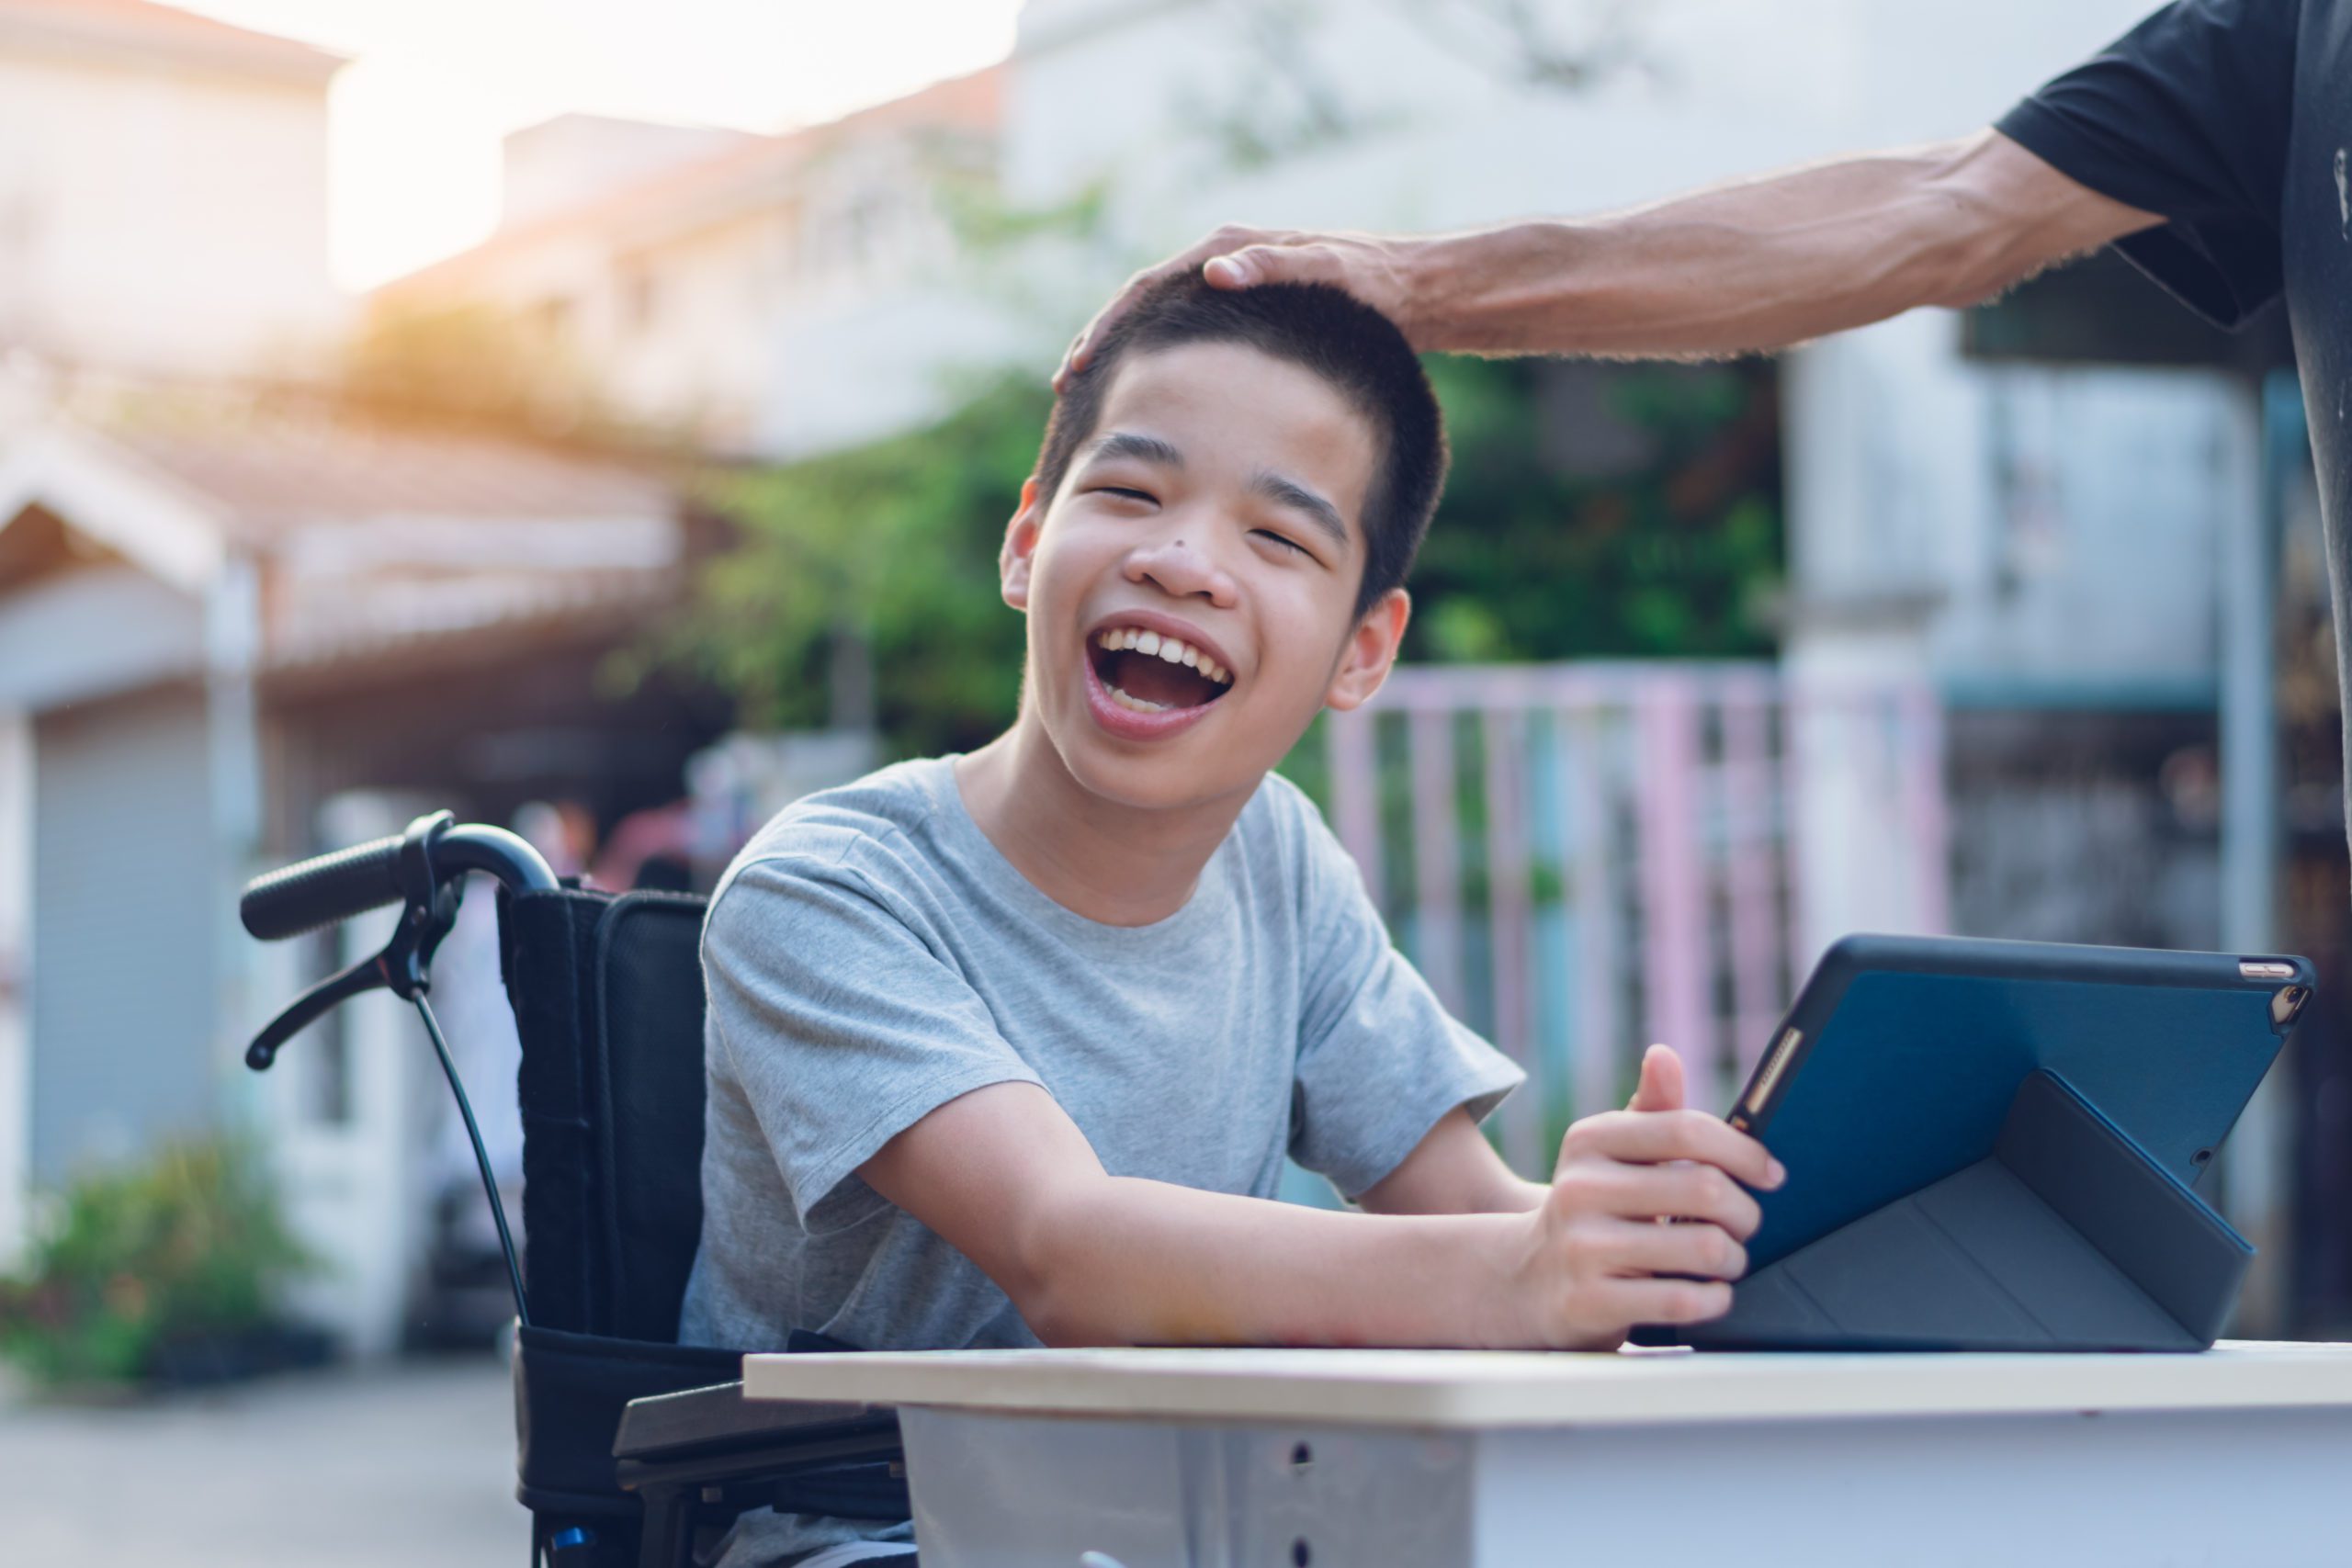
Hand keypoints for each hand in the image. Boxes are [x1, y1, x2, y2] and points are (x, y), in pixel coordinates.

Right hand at [1054, 224, 1425, 388]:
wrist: (1407, 290)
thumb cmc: (1369, 282)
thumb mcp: (1328, 269)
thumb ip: (1274, 266)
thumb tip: (1215, 272)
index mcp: (1226, 248)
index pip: (1146, 289)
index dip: (1108, 326)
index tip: (1082, 363)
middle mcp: (1218, 262)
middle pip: (1138, 304)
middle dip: (1098, 341)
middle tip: (1065, 383)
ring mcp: (1227, 288)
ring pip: (1155, 323)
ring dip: (1118, 353)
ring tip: (1084, 394)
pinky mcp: (1238, 314)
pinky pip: (1182, 338)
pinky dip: (1153, 361)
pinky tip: (1141, 394)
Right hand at [1499, 1045, 1784, 1348]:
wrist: (1530, 1278)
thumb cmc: (1596, 1208)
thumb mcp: (1613, 1155)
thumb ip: (1651, 1110)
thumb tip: (1664, 1055)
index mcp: (1590, 1140)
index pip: (1687, 1129)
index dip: (1744, 1151)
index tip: (1771, 1174)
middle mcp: (1580, 1187)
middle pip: (1706, 1187)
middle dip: (1745, 1212)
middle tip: (1746, 1224)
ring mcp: (1582, 1246)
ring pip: (1704, 1247)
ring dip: (1734, 1259)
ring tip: (1726, 1260)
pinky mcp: (1590, 1301)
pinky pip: (1684, 1300)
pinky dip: (1715, 1299)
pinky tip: (1710, 1293)